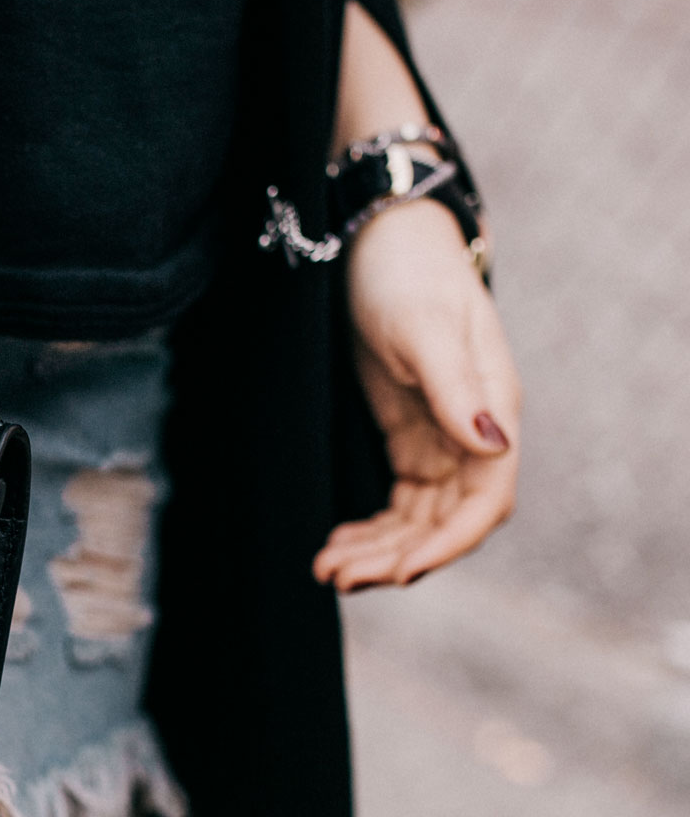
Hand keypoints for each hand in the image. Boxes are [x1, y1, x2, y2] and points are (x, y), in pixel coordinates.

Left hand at [313, 197, 519, 591]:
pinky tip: (335, 543)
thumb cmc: (406, 274)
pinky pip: (399, 501)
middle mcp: (473, 431)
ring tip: (324, 569)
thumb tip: (493, 445)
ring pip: (419, 518)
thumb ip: (456, 388)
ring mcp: (441, 436)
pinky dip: (372, 528)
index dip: (447, 544)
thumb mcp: (425, 329)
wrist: (378, 239)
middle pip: (446, 520)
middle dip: (396, 557)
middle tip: (334, 576)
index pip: (485, 499)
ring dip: (378, 550)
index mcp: (493, 409)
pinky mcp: (408, 434)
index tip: (399, 574)